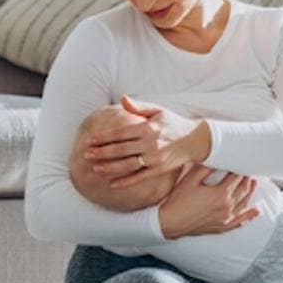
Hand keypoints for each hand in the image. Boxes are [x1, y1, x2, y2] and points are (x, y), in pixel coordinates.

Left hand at [83, 95, 208, 188]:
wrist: (196, 139)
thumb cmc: (173, 123)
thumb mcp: (157, 111)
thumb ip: (138, 107)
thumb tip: (123, 99)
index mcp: (147, 127)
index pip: (120, 132)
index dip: (103, 137)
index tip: (90, 140)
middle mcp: (150, 143)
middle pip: (121, 149)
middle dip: (102, 152)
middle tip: (86, 154)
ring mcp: (155, 158)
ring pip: (128, 164)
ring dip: (110, 167)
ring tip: (95, 168)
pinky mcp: (159, 169)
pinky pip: (139, 177)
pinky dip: (125, 181)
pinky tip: (112, 183)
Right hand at [158, 165, 260, 239]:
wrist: (171, 222)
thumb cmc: (179, 200)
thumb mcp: (191, 180)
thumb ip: (206, 168)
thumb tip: (216, 159)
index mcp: (220, 193)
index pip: (236, 178)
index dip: (239, 170)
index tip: (241, 163)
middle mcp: (227, 206)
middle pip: (242, 190)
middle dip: (247, 179)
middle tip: (249, 171)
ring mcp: (225, 218)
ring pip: (244, 203)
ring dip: (250, 192)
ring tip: (254, 184)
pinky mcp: (222, 227)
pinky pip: (240, 222)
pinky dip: (249, 216)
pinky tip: (256, 211)